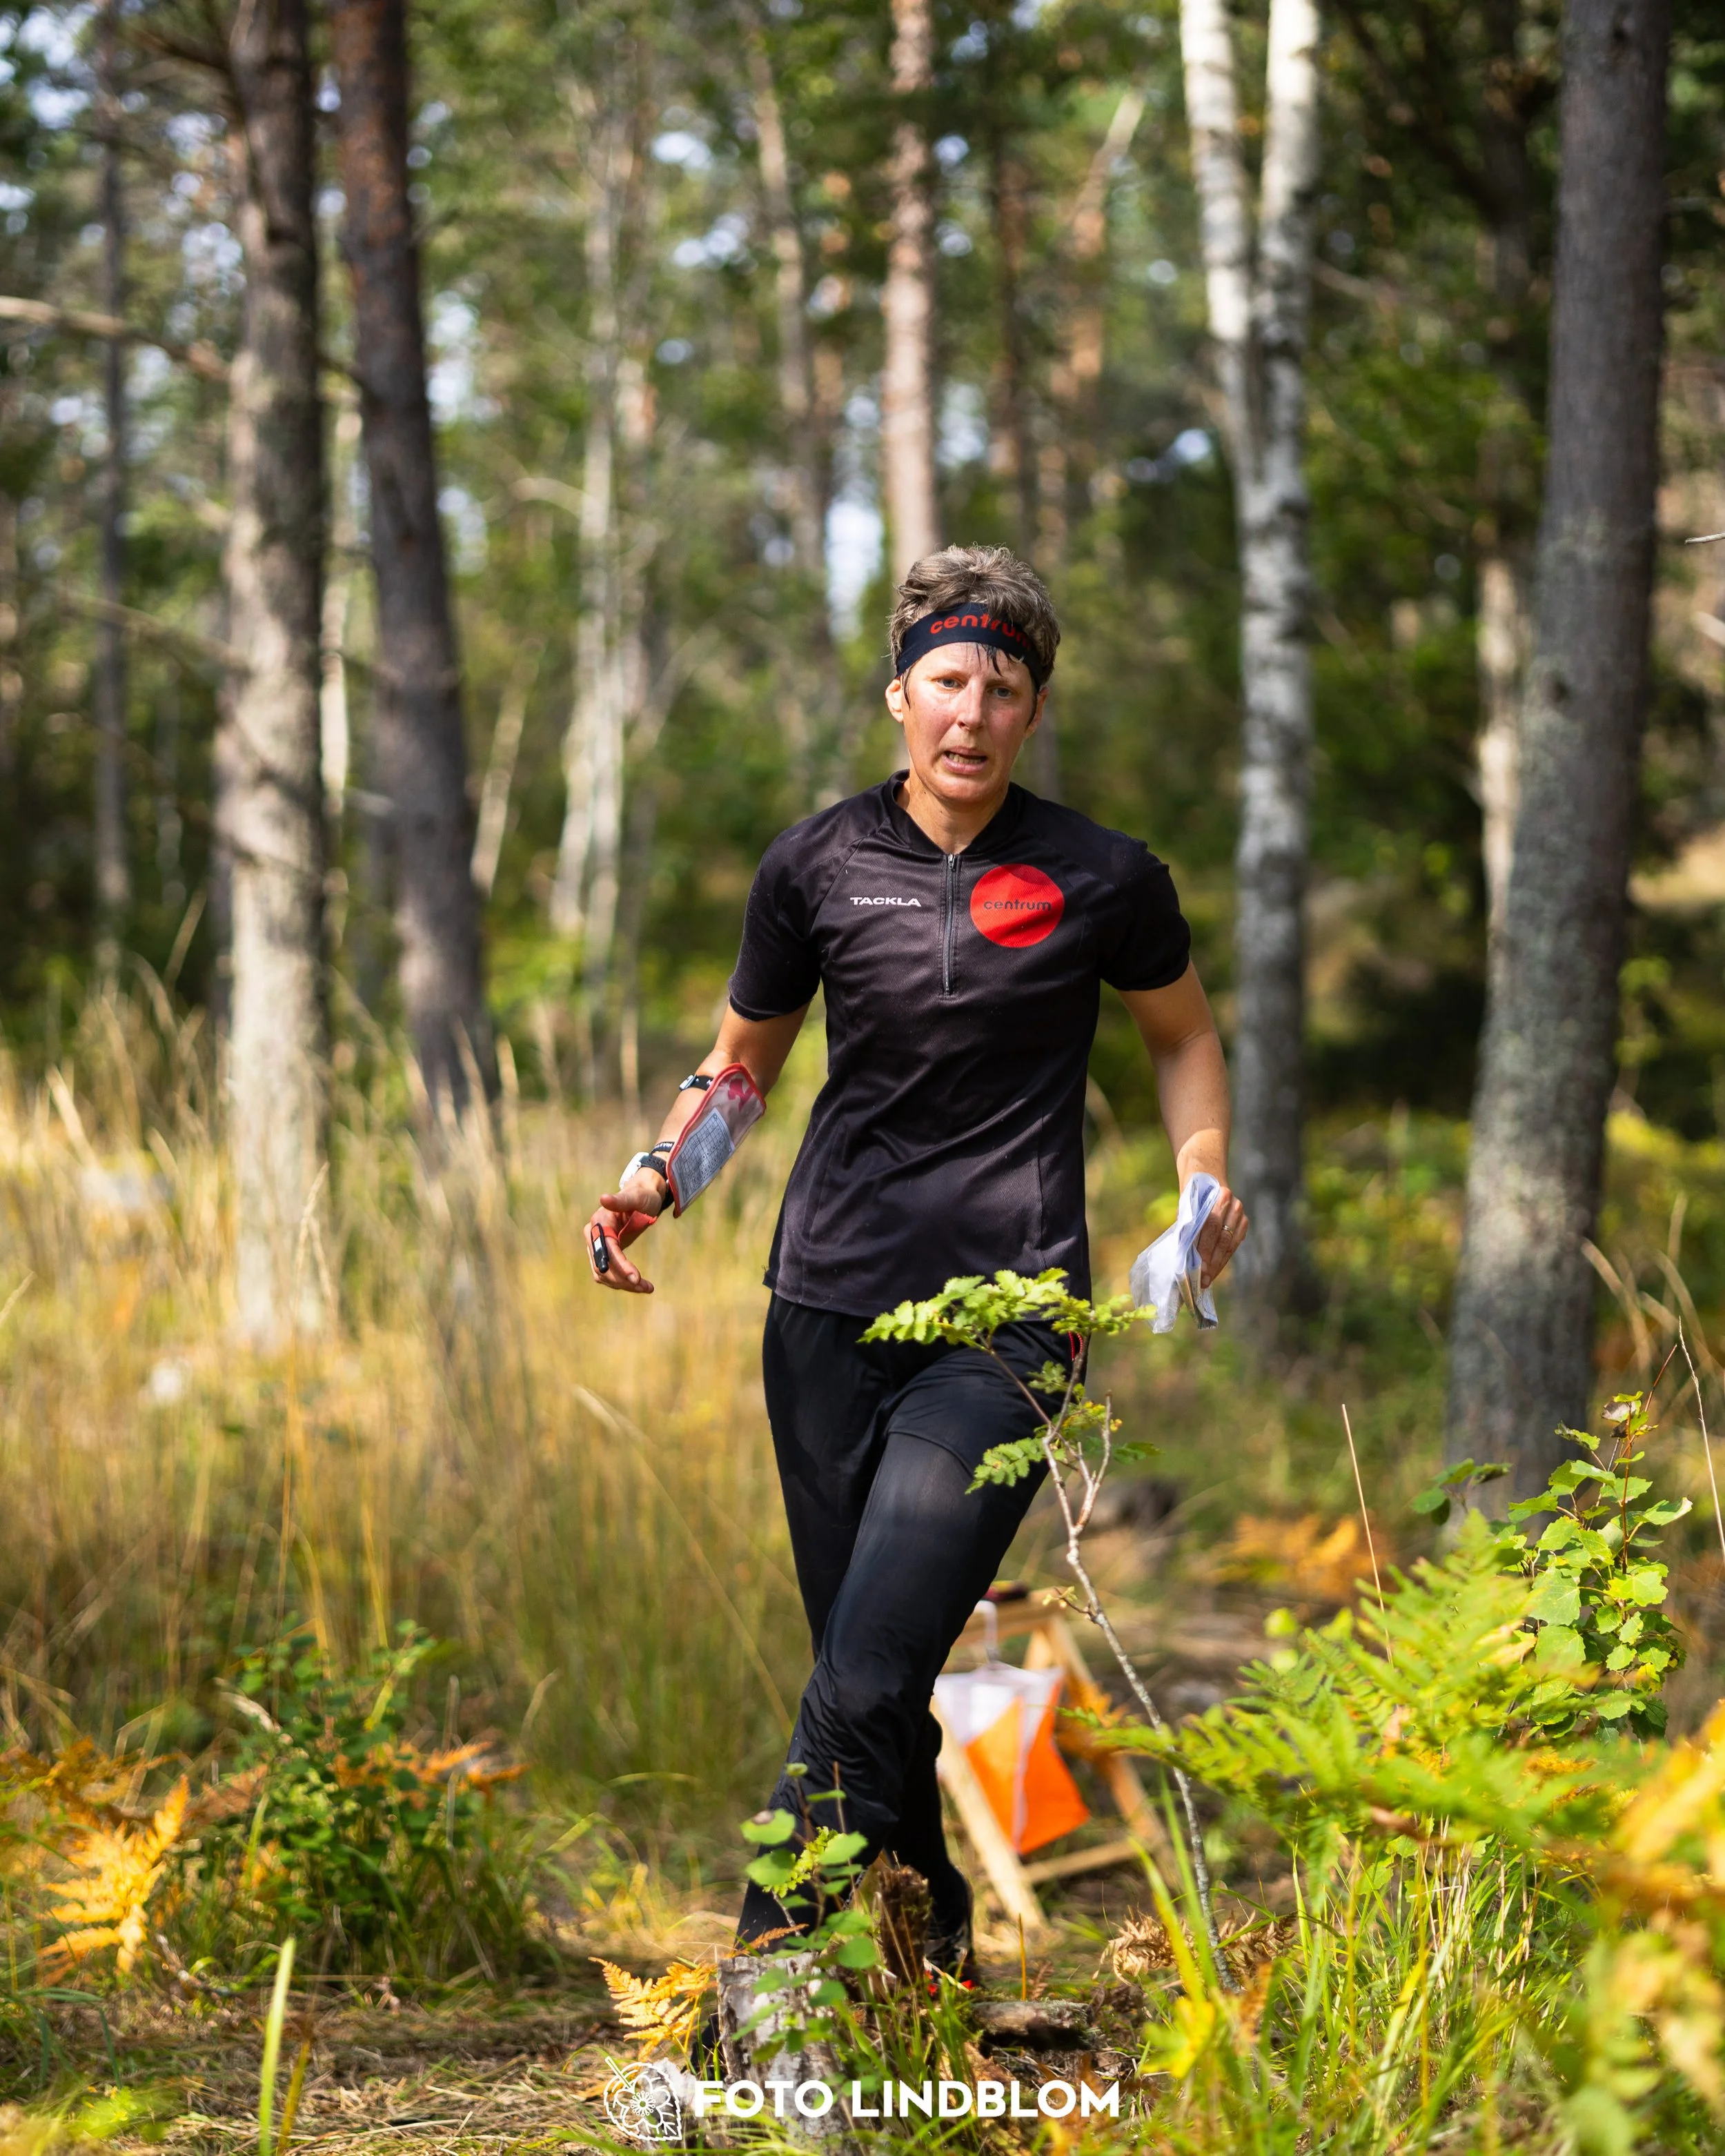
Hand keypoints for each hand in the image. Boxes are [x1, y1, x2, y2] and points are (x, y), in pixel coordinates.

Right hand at [585, 1171, 667, 1293]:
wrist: (643, 1198)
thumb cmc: (642, 1196)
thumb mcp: (636, 1197)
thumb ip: (620, 1200)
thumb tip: (603, 1198)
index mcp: (599, 1222)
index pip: (607, 1250)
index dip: (620, 1265)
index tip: (636, 1278)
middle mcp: (593, 1236)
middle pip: (602, 1267)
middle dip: (623, 1279)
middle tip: (646, 1287)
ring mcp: (597, 1247)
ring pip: (604, 1275)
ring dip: (624, 1285)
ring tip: (647, 1288)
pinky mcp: (604, 1255)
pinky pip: (609, 1274)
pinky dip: (622, 1282)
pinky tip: (640, 1285)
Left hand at [1194, 1183, 1247, 1289]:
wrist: (1206, 1174)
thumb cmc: (1192, 1193)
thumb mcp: (1186, 1204)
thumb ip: (1186, 1224)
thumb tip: (1182, 1254)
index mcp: (1219, 1195)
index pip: (1212, 1226)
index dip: (1205, 1249)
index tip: (1198, 1268)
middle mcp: (1233, 1204)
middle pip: (1223, 1238)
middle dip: (1212, 1261)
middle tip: (1202, 1279)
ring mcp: (1240, 1214)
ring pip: (1230, 1244)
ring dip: (1218, 1264)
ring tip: (1207, 1279)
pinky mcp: (1243, 1223)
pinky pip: (1234, 1245)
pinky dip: (1224, 1258)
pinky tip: (1214, 1270)